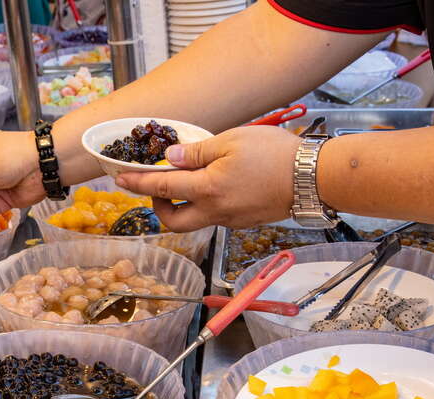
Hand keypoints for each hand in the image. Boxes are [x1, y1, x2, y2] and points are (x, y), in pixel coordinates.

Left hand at [114, 126, 300, 230]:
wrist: (314, 178)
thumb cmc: (276, 154)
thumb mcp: (231, 141)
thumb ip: (196, 152)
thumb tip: (169, 158)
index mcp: (208, 189)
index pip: (161, 187)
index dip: (137, 183)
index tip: (120, 179)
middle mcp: (215, 211)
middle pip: (173, 221)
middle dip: (157, 207)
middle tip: (157, 187)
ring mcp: (230, 220)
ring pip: (195, 221)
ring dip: (182, 207)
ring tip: (187, 183)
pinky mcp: (244, 222)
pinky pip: (216, 217)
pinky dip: (206, 205)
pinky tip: (216, 185)